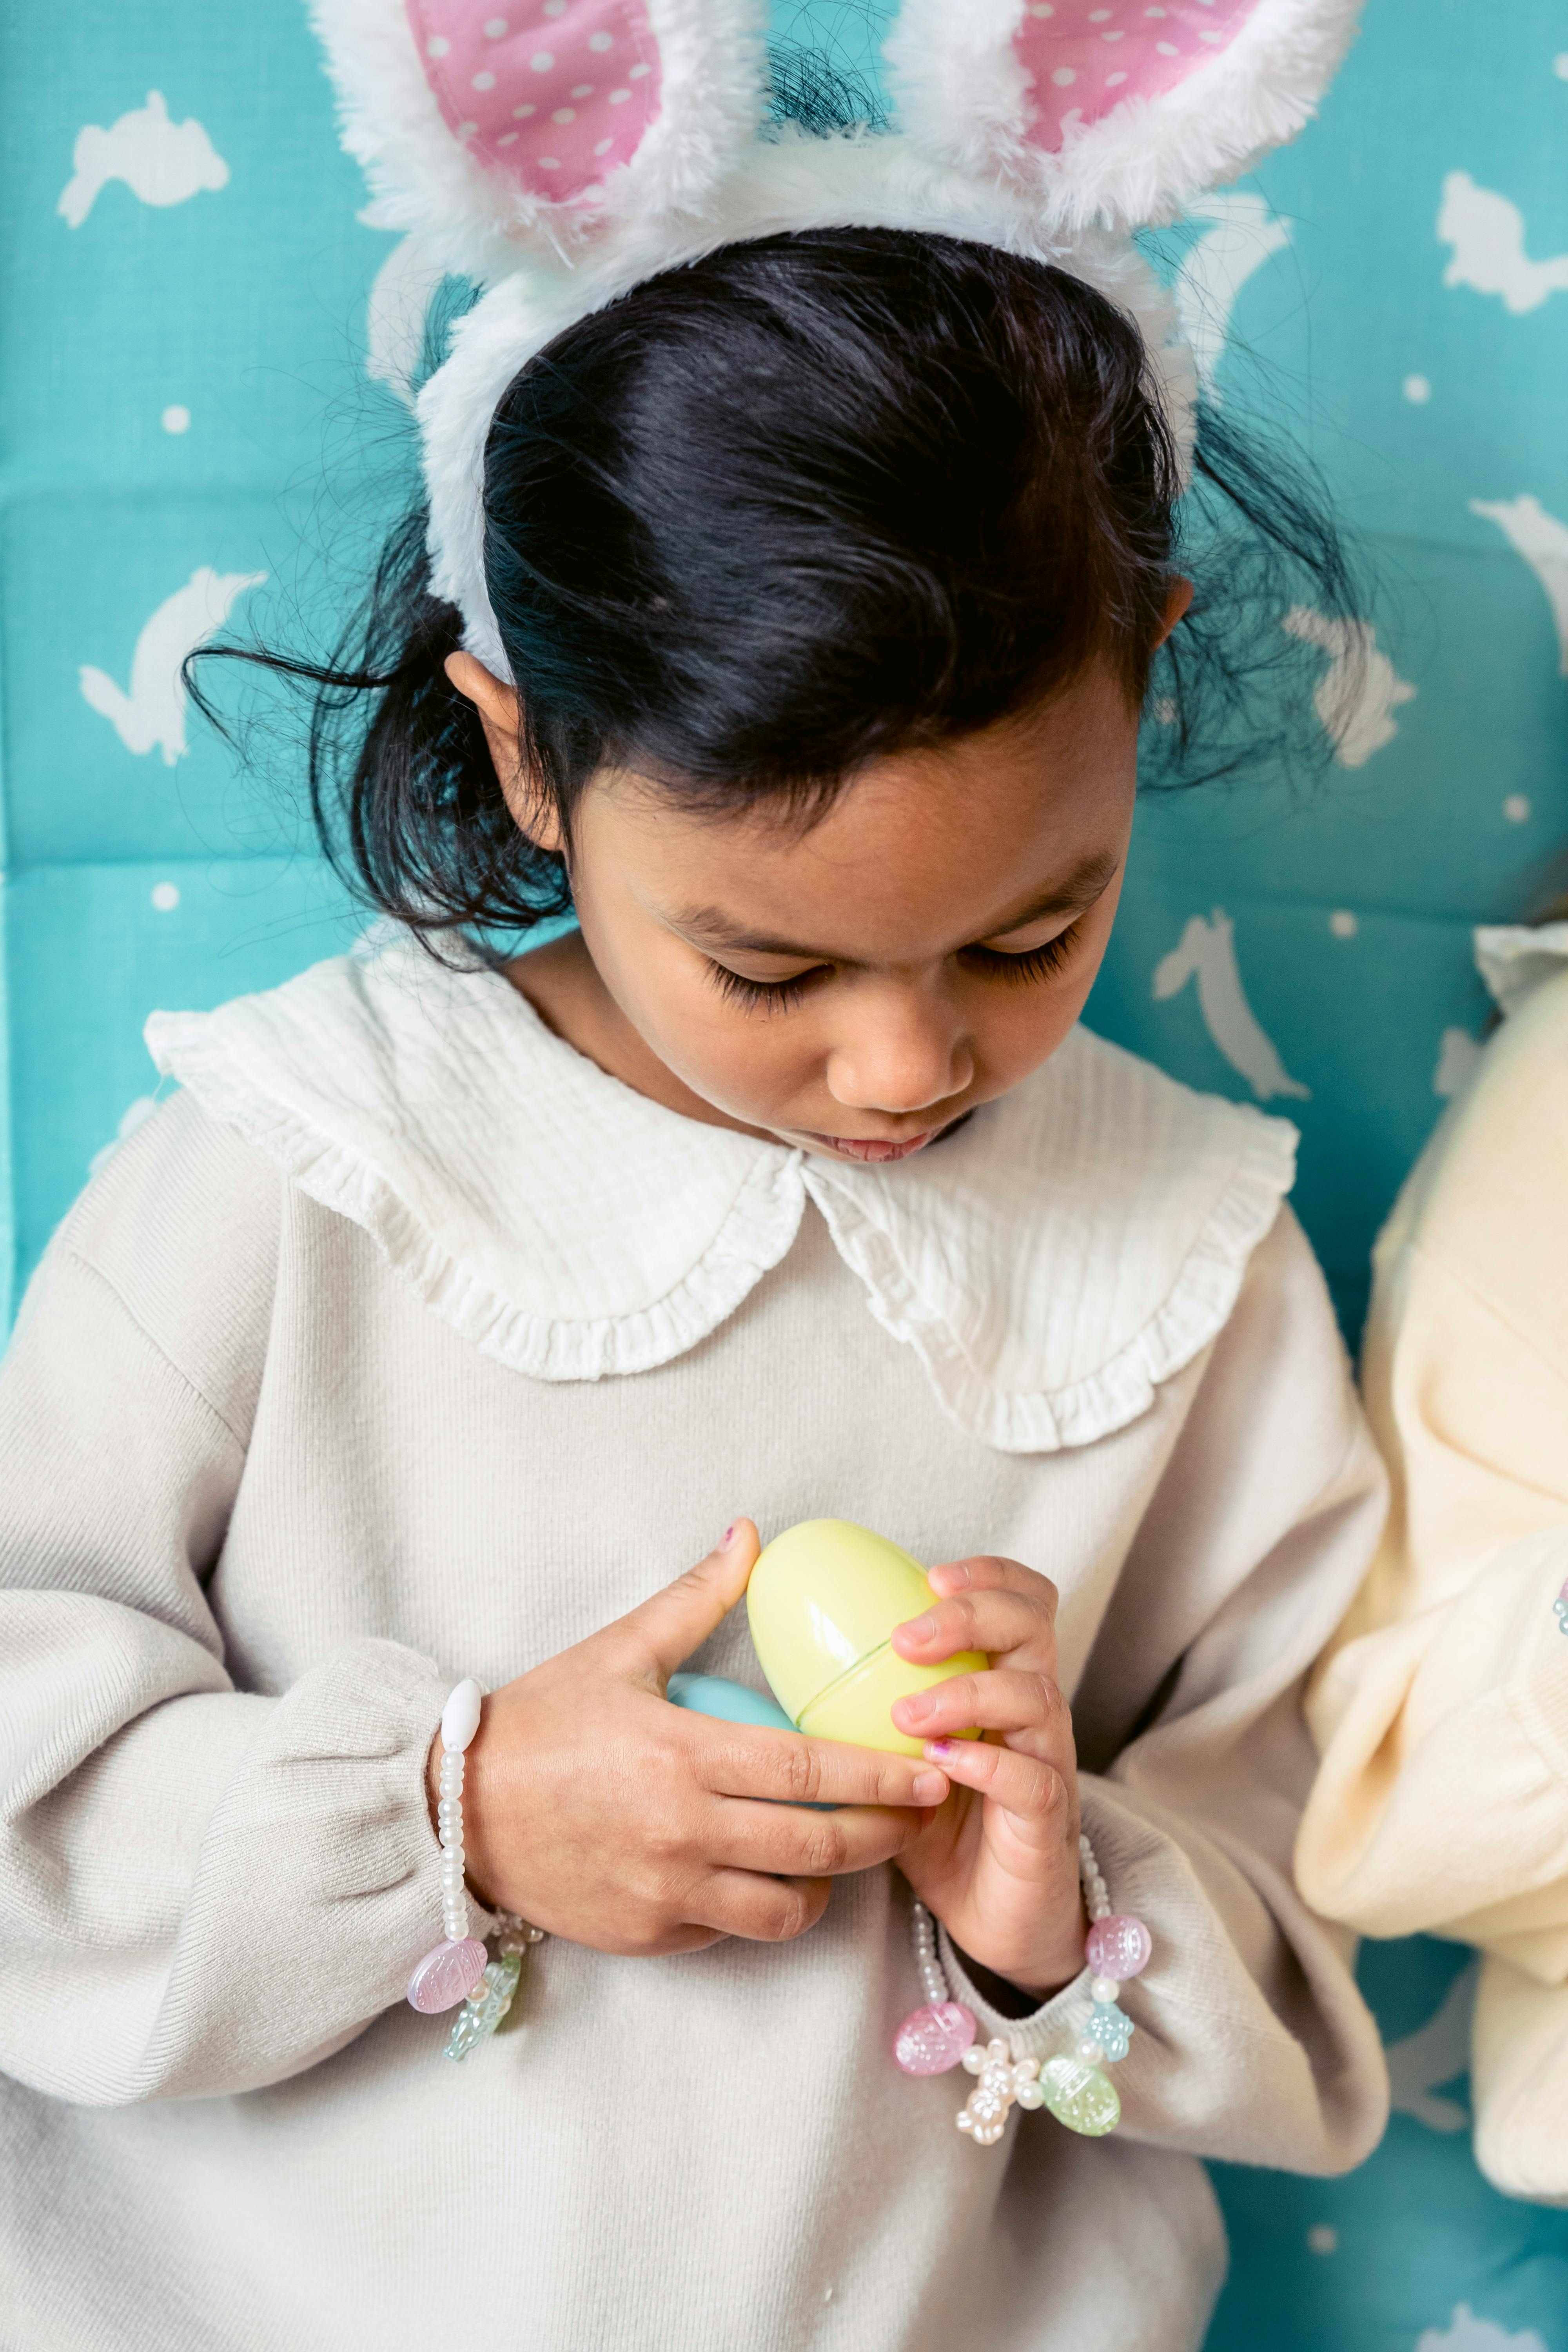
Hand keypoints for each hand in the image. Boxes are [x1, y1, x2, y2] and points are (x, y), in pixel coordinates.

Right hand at [431, 1521, 950, 1955]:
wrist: (459, 1808)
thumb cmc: (541, 1722)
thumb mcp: (619, 1650)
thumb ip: (695, 1598)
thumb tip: (749, 1535)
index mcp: (681, 1756)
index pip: (809, 1769)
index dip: (879, 1775)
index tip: (931, 1769)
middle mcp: (680, 1832)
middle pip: (815, 1845)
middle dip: (883, 1833)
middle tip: (918, 1814)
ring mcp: (665, 1892)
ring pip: (784, 1908)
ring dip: (827, 1884)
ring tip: (843, 1853)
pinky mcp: (647, 1934)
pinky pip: (731, 1932)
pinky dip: (761, 1908)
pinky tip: (769, 1877)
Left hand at [887, 1555, 1085, 1997]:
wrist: (992, 1917)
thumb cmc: (937, 1820)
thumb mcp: (892, 1750)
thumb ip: (860, 1701)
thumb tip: (786, 1649)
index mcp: (1002, 1678)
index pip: (1020, 1600)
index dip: (987, 1574)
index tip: (929, 1573)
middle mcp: (1033, 1709)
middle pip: (1031, 1626)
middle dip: (971, 1614)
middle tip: (905, 1637)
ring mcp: (1046, 1761)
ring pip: (1034, 1696)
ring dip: (965, 1692)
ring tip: (905, 1712)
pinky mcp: (1047, 1819)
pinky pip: (1031, 1778)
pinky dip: (986, 1763)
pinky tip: (941, 1763)